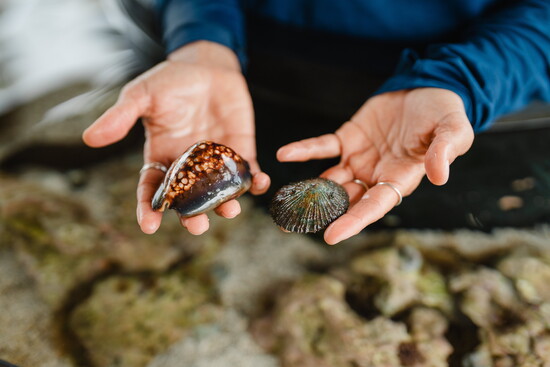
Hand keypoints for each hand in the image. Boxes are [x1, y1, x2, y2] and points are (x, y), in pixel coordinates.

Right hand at [83, 41, 269, 234]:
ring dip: (226, 205)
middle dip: (192, 216)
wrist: (206, 66)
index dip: (148, 208)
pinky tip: (260, 184)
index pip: (151, 189)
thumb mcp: (142, 95)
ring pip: (220, 193)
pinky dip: (255, 181)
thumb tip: (89, 138)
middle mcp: (189, 167)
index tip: (148, 226)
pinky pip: (248, 173)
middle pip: (189, 200)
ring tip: (230, 211)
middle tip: (196, 226)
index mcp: (162, 157)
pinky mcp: (240, 151)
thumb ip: (120, 117)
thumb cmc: (170, 80)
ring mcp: (215, 162)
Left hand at [277, 88, 473, 243]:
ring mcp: (360, 158)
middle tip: (292, 226)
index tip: (331, 236)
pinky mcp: (348, 139)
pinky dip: (305, 151)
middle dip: (322, 214)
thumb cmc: (444, 112)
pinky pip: (323, 148)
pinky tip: (285, 154)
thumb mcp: (453, 129)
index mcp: (401, 179)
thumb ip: (444, 151)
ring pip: (330, 180)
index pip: (374, 206)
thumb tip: (438, 178)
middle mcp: (376, 175)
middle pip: (346, 200)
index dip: (354, 222)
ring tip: (283, 201)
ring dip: (308, 190)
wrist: (426, 87)